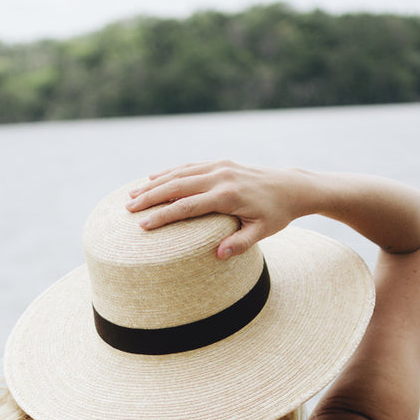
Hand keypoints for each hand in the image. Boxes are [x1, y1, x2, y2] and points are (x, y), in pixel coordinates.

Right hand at [126, 161, 307, 258]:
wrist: (291, 187)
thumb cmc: (276, 214)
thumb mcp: (262, 232)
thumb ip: (240, 243)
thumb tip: (218, 256)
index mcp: (228, 195)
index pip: (187, 206)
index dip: (163, 216)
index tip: (143, 225)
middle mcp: (221, 176)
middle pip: (177, 186)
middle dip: (150, 197)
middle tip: (128, 208)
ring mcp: (219, 167)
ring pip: (180, 173)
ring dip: (154, 183)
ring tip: (132, 194)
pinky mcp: (220, 163)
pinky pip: (189, 166)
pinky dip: (169, 171)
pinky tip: (152, 178)